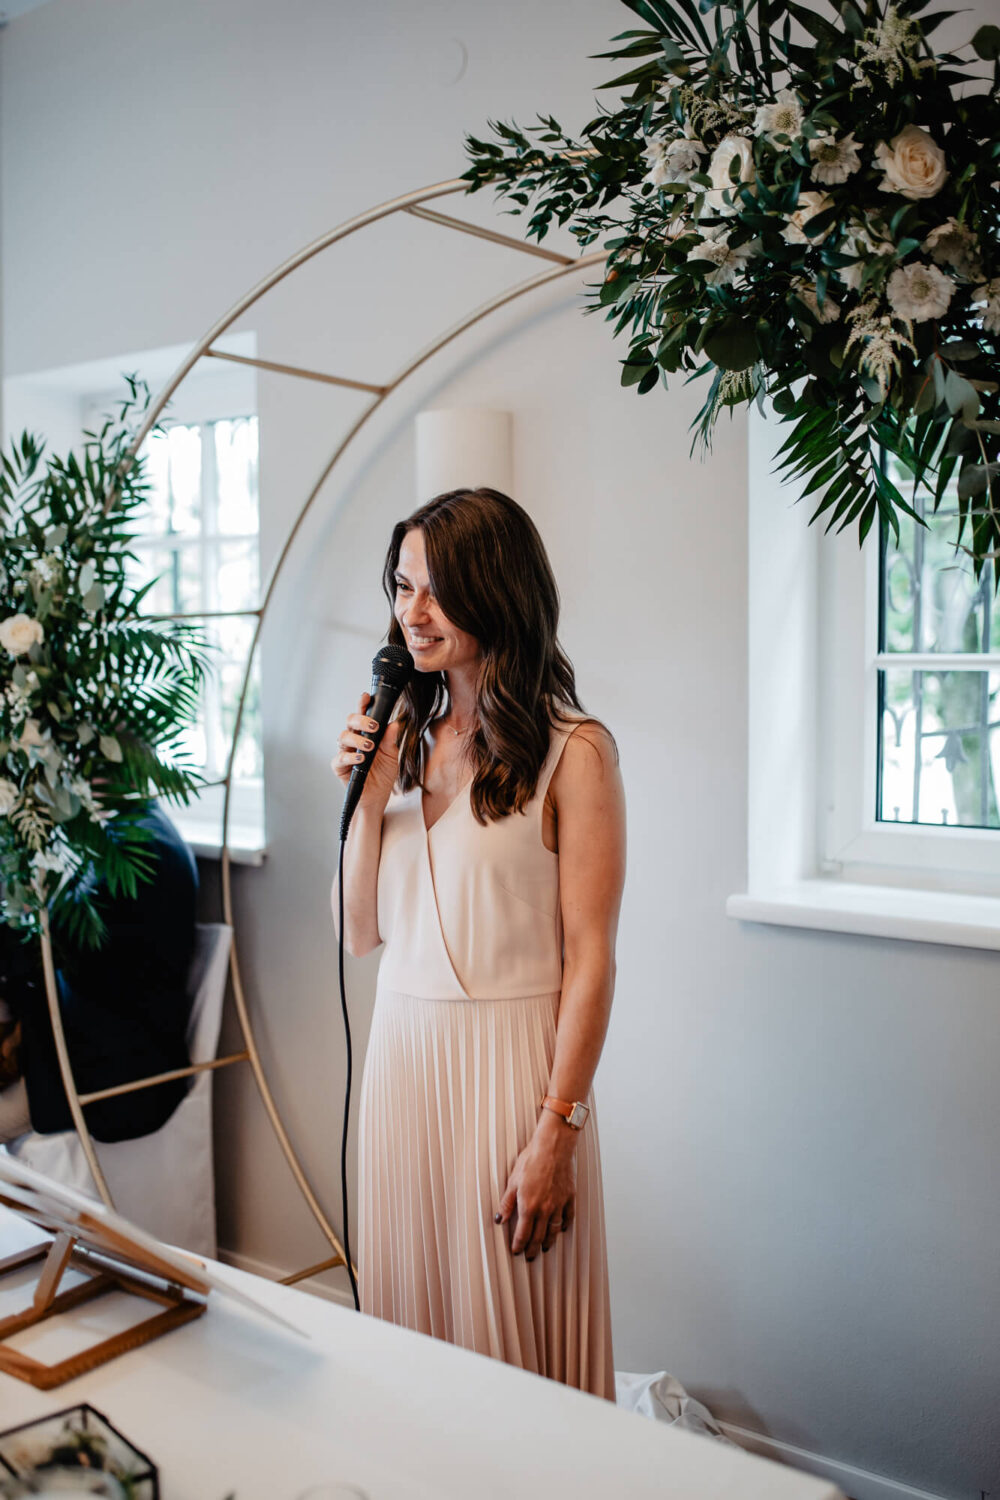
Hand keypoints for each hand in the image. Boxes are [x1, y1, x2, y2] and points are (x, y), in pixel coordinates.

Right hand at [331, 693, 400, 816]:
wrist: (378, 798)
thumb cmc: (383, 775)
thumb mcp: (392, 756)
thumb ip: (391, 740)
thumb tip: (395, 723)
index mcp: (366, 734)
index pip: (363, 716)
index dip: (363, 705)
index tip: (366, 697)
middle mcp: (354, 740)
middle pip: (350, 722)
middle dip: (360, 720)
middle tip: (373, 726)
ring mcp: (345, 752)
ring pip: (343, 737)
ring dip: (357, 739)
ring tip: (370, 747)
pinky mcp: (339, 766)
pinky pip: (340, 758)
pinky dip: (350, 757)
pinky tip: (361, 759)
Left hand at [495, 1123, 577, 1260]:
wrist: (553, 1147)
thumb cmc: (531, 1160)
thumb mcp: (513, 1181)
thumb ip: (507, 1203)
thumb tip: (500, 1219)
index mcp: (529, 1207)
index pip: (523, 1234)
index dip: (518, 1245)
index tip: (516, 1251)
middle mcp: (545, 1209)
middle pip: (539, 1236)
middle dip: (533, 1249)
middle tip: (530, 1257)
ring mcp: (559, 1204)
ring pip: (554, 1230)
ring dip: (548, 1242)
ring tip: (545, 1248)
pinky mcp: (569, 1197)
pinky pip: (568, 1217)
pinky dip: (564, 1226)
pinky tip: (561, 1229)